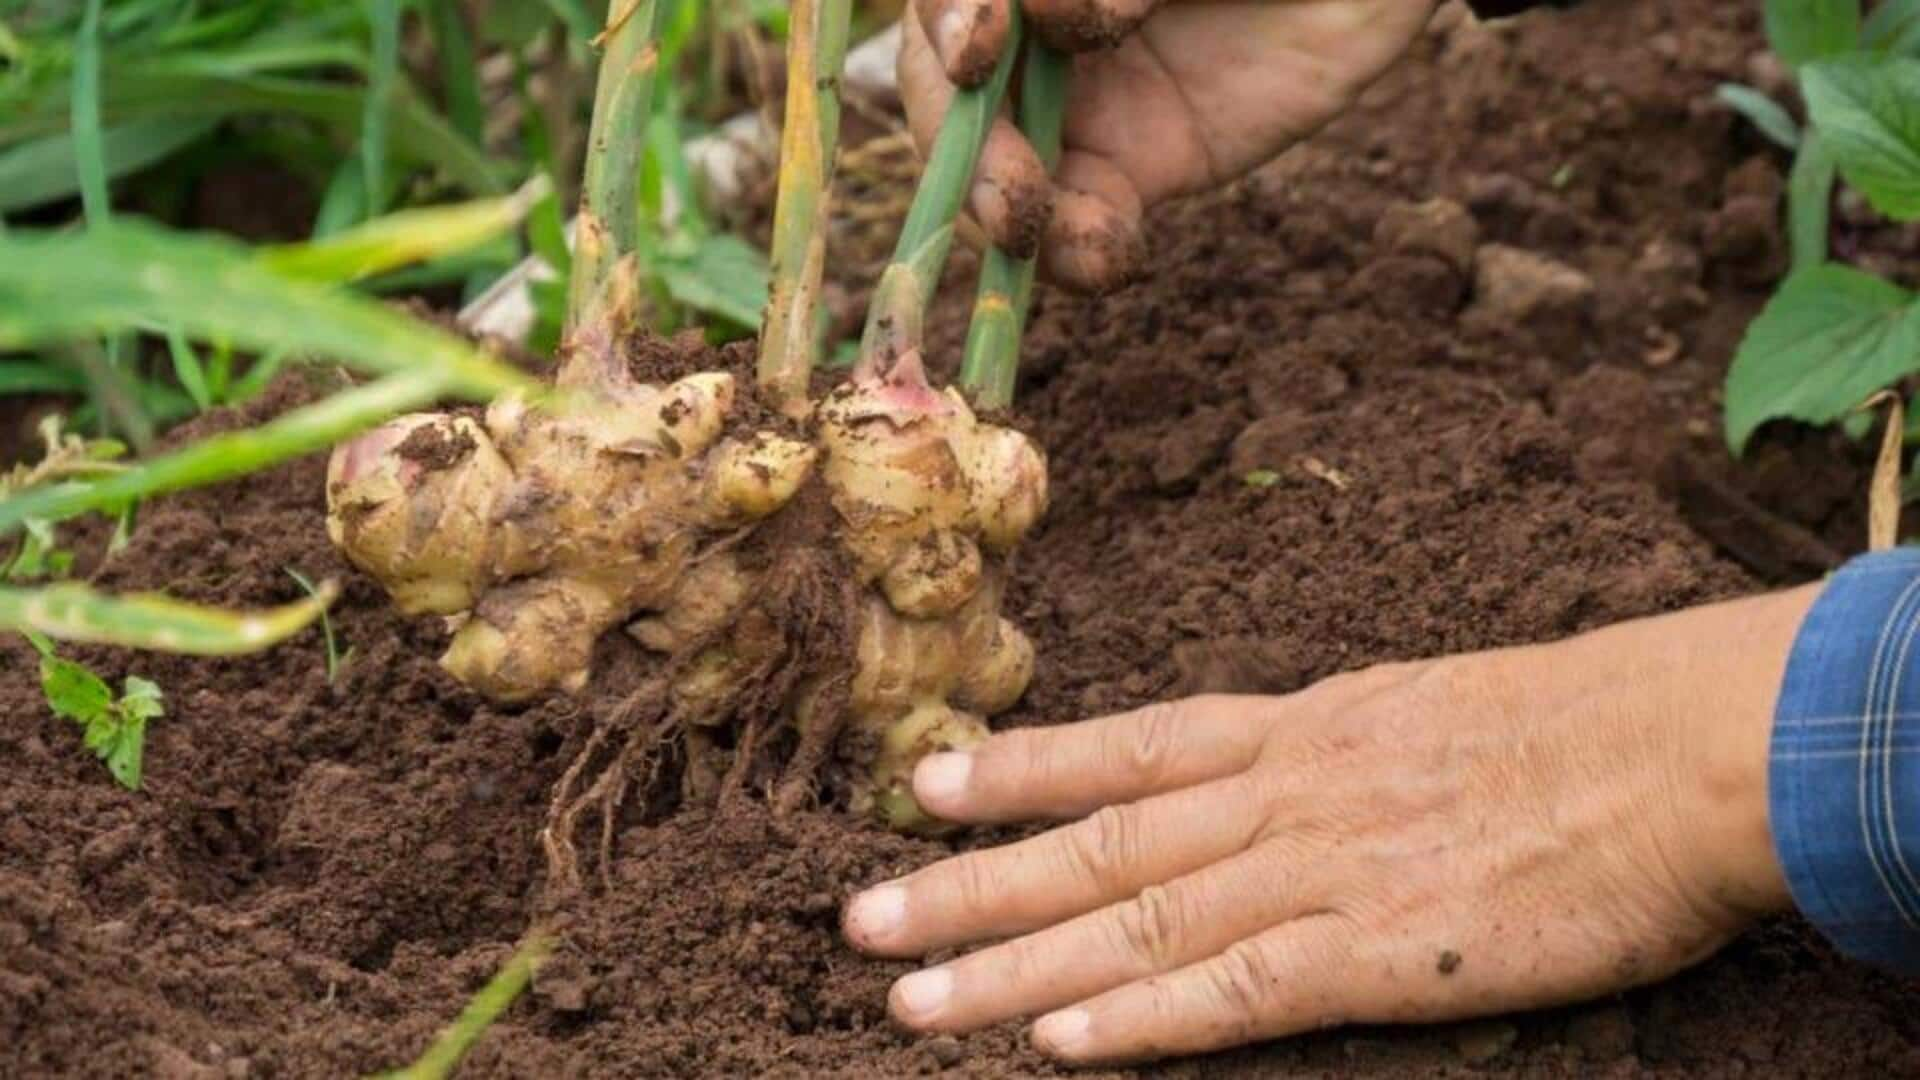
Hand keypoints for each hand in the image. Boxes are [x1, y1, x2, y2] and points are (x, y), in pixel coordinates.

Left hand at [842, 587, 1814, 1064]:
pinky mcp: (1379, 951)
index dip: (1017, 767)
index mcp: (1299, 728)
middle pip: (1095, 840)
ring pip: (1133, 918)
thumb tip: (1275, 767)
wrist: (1677, 746)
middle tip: (860, 912)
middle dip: (969, 881)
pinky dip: (1140, 1015)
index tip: (923, 782)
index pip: (1126, 746)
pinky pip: (1235, 989)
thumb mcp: (1422, 708)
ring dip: (1012, 961)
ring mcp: (1320, 868)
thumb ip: (1332, 746)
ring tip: (910, 992)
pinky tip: (1058, 1040)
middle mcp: (1281, 791)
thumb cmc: (1572, 724)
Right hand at [900, 0, 1440, 291]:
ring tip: (1038, 235)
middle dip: (963, 145)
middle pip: (946, 95)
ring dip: (1002, 217)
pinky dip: (1080, 255)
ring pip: (994, 174)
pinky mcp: (1130, 172)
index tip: (981, 49)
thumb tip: (1059, 13)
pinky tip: (1111, 258)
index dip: (945, 21)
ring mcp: (1073, 104)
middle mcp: (1030, 29)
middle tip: (1007, 186)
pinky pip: (1079, 227)